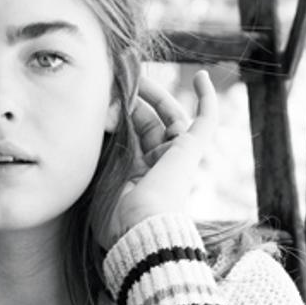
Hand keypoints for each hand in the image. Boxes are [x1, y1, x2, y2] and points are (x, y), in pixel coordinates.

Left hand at [97, 69, 217, 249]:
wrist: (138, 229)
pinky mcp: (190, 151)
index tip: (102, 98)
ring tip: (134, 75)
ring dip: (151, 94)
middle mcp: (159, 166)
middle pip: (147, 122)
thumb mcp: (99, 177)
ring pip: (168, 116)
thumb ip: (100, 150)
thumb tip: (98, 117)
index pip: (131, 136)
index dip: (118, 115)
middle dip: (131, 100)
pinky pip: (206, 121)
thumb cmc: (114, 215)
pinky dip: (207, 98)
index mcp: (138, 176)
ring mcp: (176, 158)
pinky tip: (202, 75)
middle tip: (114, 82)